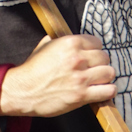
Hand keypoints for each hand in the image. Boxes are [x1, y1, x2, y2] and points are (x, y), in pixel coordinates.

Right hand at [0, 34, 116, 117]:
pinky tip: (102, 91)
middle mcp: (78, 58)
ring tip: (99, 80)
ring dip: (105, 77)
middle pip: (105, 57)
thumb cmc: (32, 70)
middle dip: (100, 63)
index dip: (95, 50)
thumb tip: (59, 36)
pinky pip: (108, 91)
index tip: (92, 56)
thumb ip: (56, 40)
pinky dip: (108, 91)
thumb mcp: (43, 47)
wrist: (22, 91)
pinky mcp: (81, 95)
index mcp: (70, 43)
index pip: (97, 42)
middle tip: (94, 69)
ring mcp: (80, 78)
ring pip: (109, 72)